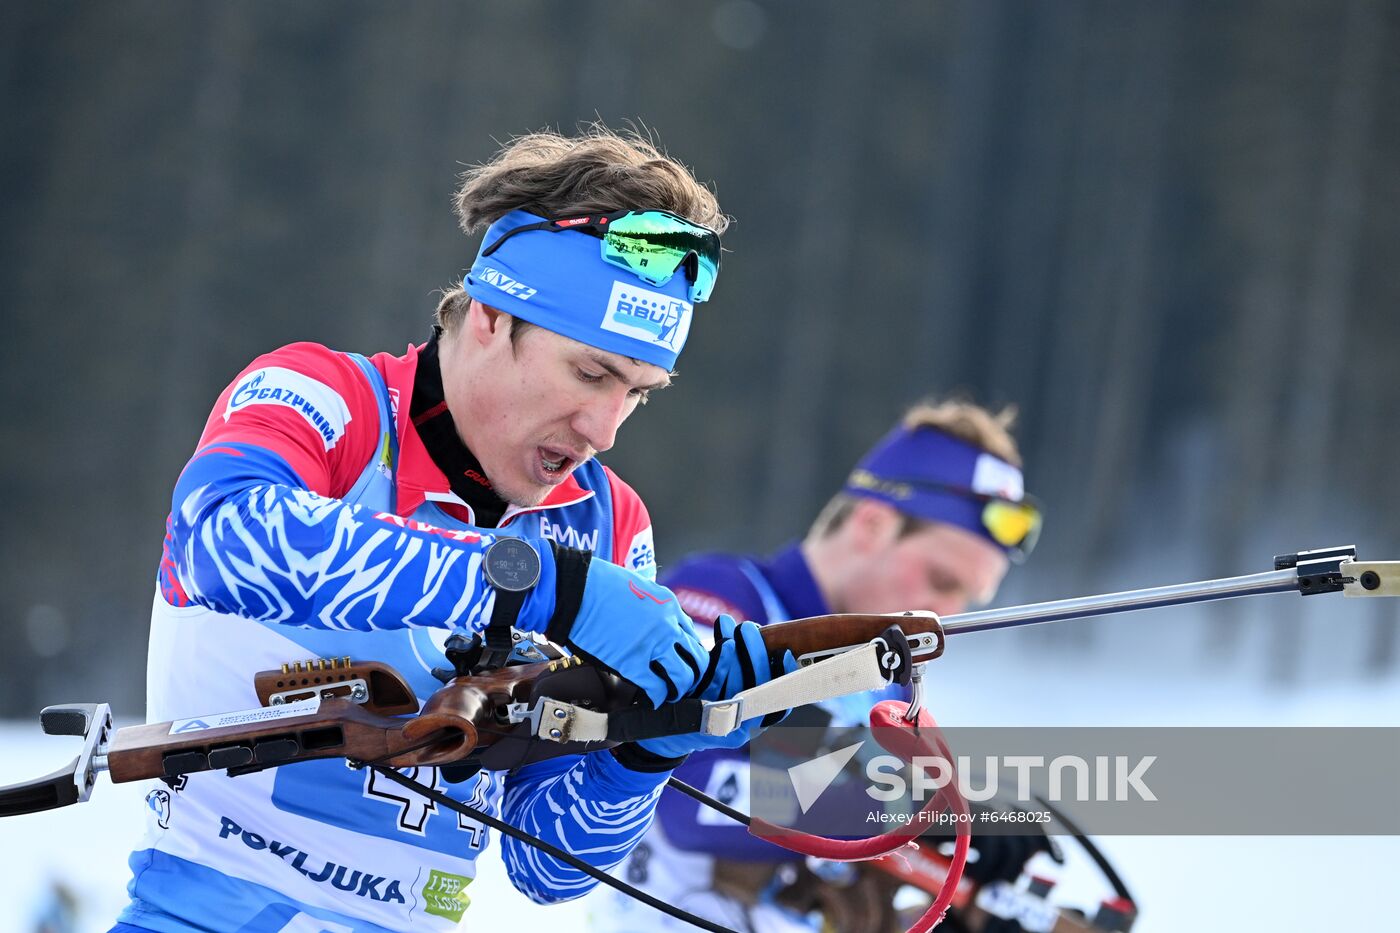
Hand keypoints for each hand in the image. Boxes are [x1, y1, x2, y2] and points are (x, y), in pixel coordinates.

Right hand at [544, 546, 708, 707]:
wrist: (574, 589)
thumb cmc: (597, 584)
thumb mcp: (637, 585)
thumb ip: (651, 604)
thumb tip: (653, 619)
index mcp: (668, 605)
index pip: (691, 635)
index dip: (688, 652)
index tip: (680, 661)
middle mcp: (667, 626)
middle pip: (696, 659)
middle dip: (692, 674)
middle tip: (681, 682)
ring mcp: (652, 645)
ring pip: (683, 677)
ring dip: (678, 689)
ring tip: (669, 694)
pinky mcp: (631, 663)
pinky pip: (656, 689)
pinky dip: (657, 698)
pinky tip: (651, 699)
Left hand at [637, 615, 797, 758]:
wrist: (666, 725)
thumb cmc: (704, 696)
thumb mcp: (729, 685)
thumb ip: (745, 668)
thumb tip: (761, 635)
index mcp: (755, 722)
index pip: (779, 706)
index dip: (785, 680)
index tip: (784, 652)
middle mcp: (741, 729)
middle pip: (758, 691)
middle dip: (756, 654)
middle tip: (749, 628)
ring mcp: (719, 725)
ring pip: (736, 686)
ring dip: (737, 650)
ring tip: (732, 625)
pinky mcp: (697, 717)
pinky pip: (712, 687)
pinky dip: (720, 663)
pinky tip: (722, 643)